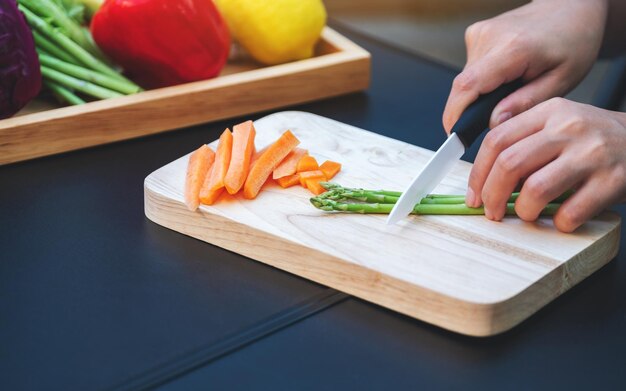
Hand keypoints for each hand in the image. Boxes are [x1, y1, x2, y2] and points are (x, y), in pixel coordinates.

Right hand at [443, 0, 607, 132]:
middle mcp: (491, 37)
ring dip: (481, 94)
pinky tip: (506, 74)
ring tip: (511, 88)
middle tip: (499, 114)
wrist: (570, 8)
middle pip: (464, 86)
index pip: (468, 86)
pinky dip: (483, 80)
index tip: (455, 135)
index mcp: (514, 48)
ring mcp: (480, 33)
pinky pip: (471, 69)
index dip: (455, 114)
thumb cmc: (573, 40)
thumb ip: (526, 103)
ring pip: (466, 79)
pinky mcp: (476, 34)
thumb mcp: (561, 80)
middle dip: (473, 109)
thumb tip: (494, 122)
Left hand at [466, 98, 625, 231]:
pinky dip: (559, 222)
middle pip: (509, 164)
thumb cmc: (595, 140)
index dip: (478, 172)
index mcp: (549, 112)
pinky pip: (570, 212)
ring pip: (536, 189)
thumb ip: (525, 141)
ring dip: (524, 210)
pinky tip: (561, 219)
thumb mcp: (560, 124)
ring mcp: (592, 153)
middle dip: (492, 195)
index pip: (497, 140)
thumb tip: (484, 178)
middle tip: (492, 212)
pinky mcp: (613, 180)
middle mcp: (569, 128)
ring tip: (528, 214)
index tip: (473, 194)